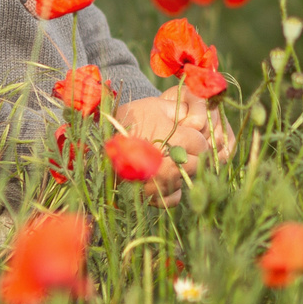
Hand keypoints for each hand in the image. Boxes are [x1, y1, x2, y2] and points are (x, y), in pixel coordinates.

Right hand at [114, 91, 235, 204]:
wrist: (100, 141)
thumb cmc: (129, 120)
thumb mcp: (155, 105)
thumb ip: (181, 109)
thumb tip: (198, 117)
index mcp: (174, 140)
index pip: (202, 144)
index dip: (197, 139)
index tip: (189, 134)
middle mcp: (170, 164)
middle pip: (197, 164)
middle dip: (193, 155)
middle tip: (179, 148)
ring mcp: (160, 182)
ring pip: (186, 180)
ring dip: (182, 171)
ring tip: (168, 160)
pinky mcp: (150, 196)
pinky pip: (173, 198)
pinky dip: (173, 190)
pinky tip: (166, 178)